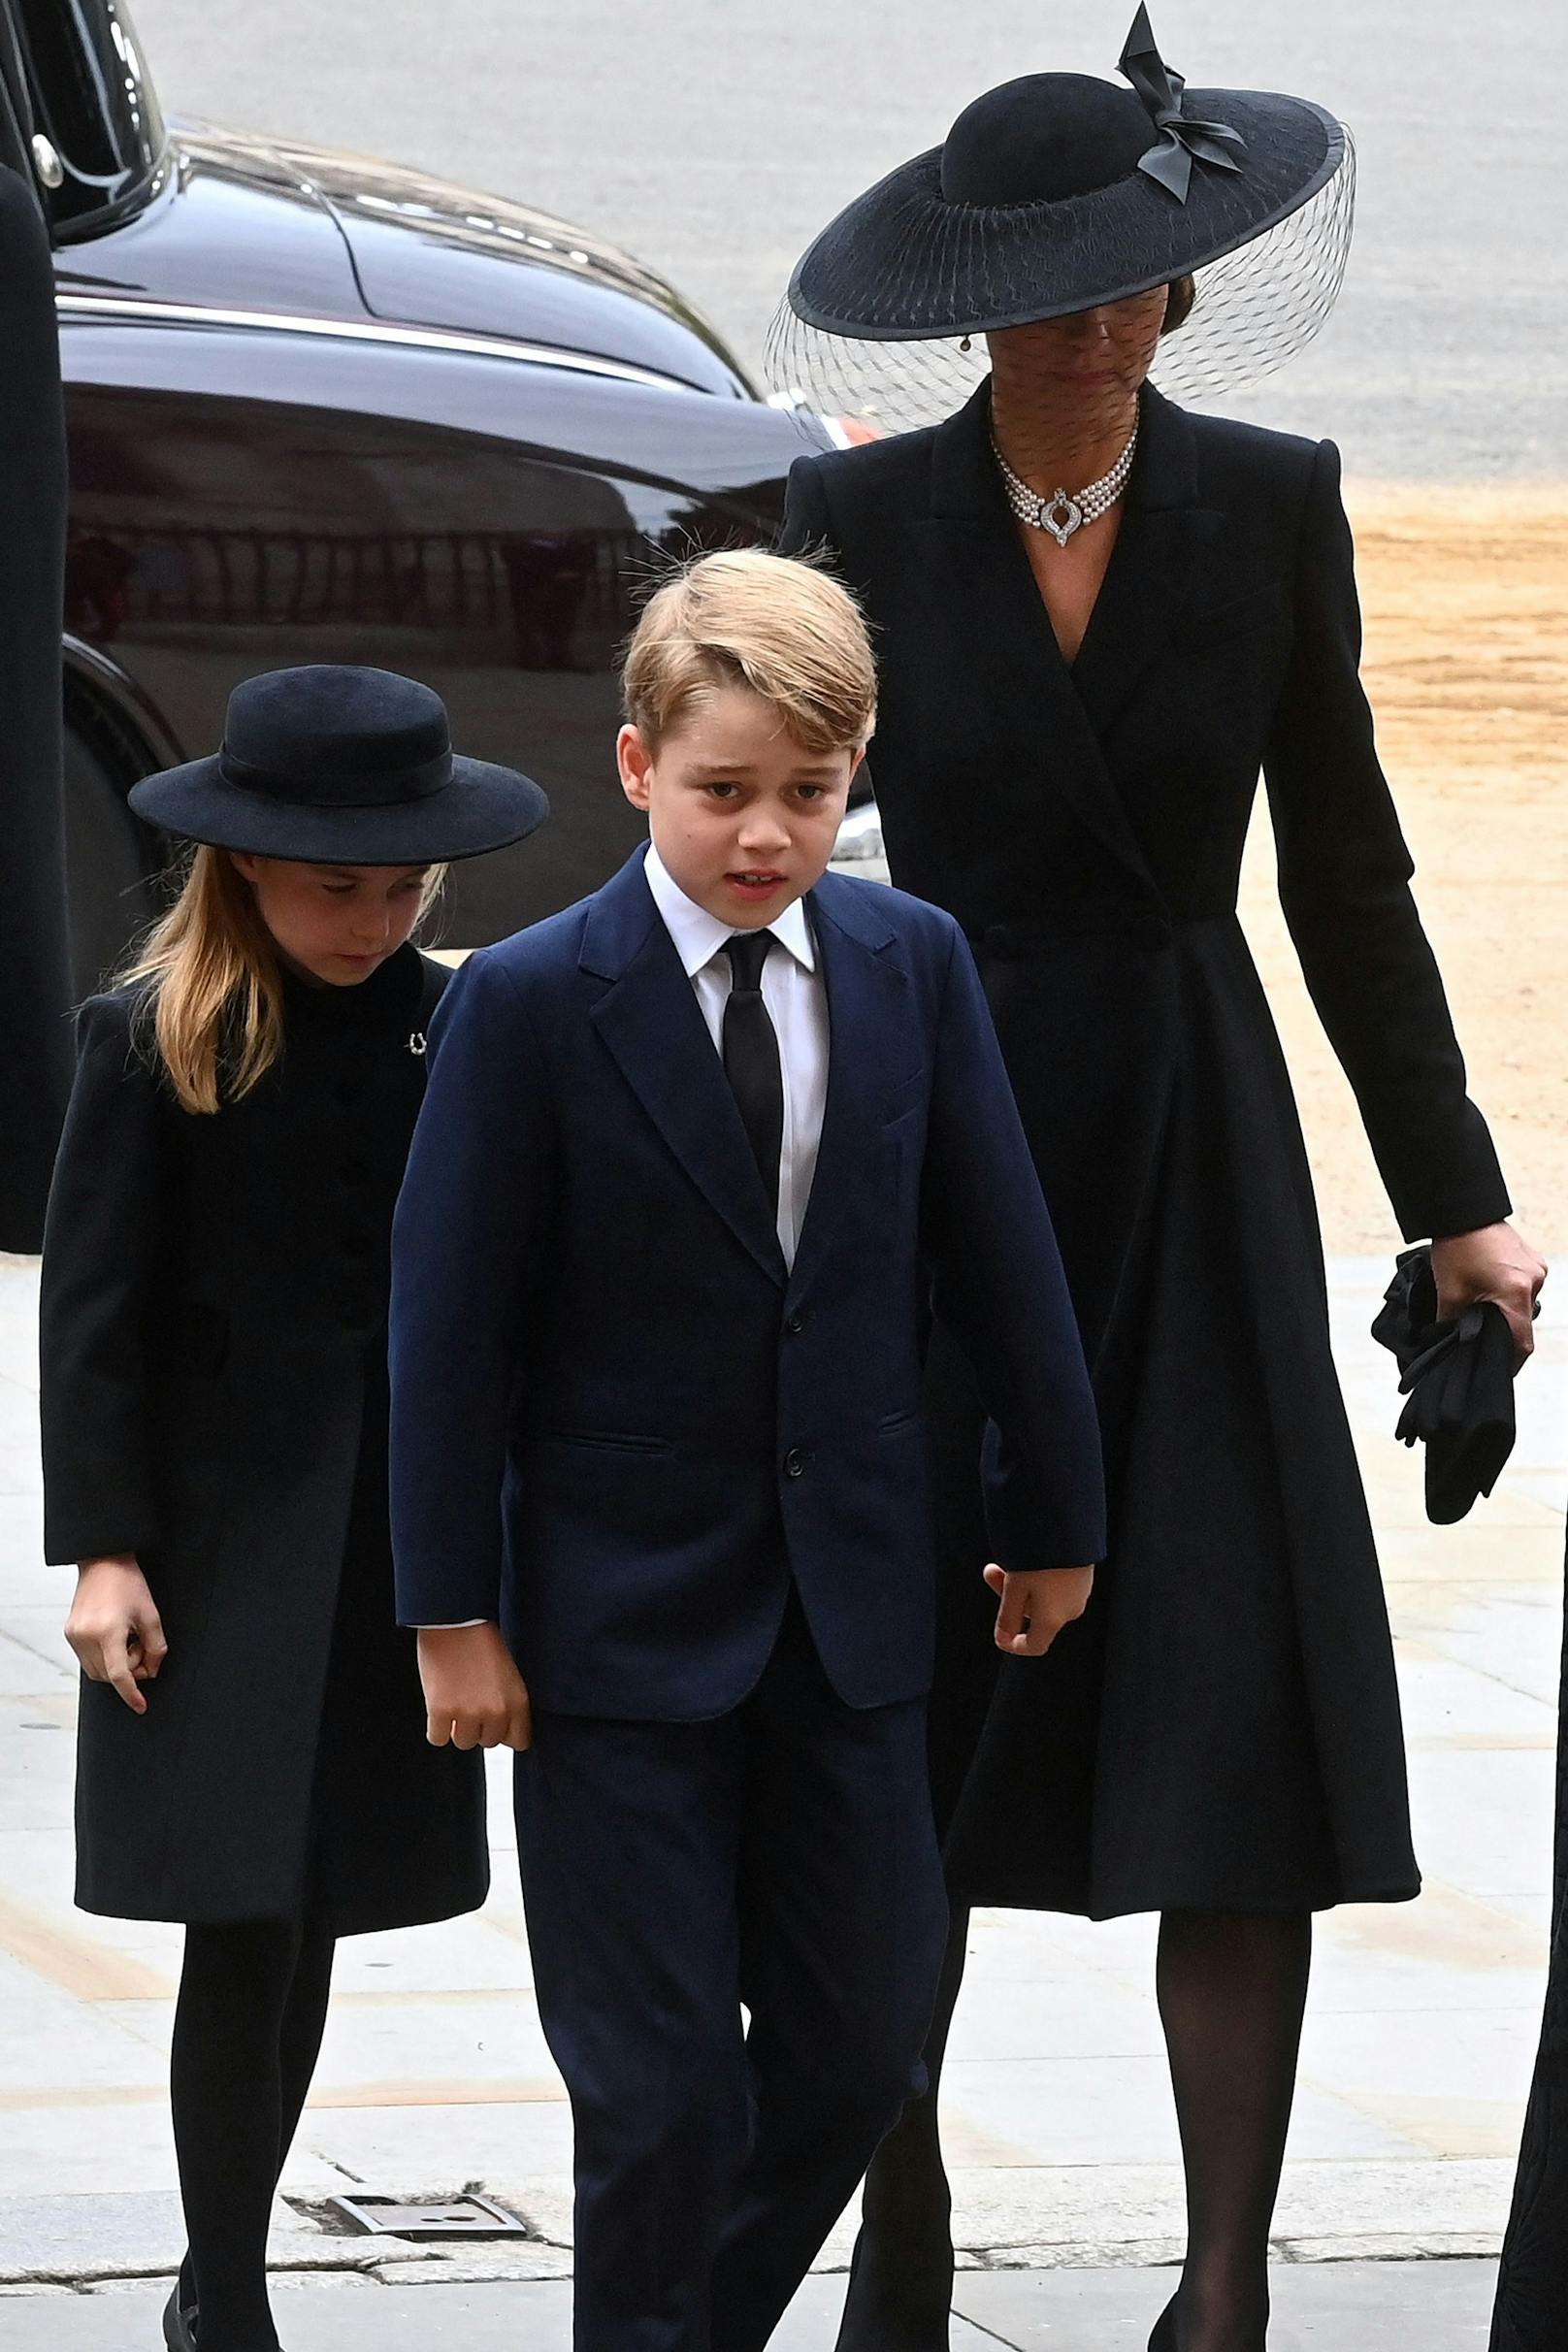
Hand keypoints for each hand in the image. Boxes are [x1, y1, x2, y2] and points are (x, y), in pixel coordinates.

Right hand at [65, 1555, 166, 1713]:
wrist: (103, 1562)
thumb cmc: (129, 1583)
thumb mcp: (151, 1615)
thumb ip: (156, 1647)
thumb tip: (152, 1672)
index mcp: (107, 1631)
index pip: (119, 1675)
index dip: (131, 1693)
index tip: (141, 1706)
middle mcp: (86, 1637)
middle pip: (107, 1676)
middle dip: (129, 1673)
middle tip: (143, 1651)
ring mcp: (74, 1636)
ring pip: (96, 1671)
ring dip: (115, 1666)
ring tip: (129, 1640)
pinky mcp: (70, 1633)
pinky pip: (87, 1659)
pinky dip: (104, 1658)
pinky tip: (116, 1637)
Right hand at [417, 1623, 532, 1750]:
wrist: (455, 1620)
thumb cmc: (481, 1640)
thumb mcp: (509, 1674)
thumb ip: (509, 1703)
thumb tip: (502, 1729)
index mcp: (518, 1701)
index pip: (519, 1741)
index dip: (505, 1732)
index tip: (496, 1725)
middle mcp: (495, 1711)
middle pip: (489, 1742)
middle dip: (480, 1727)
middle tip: (471, 1704)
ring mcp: (468, 1713)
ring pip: (464, 1742)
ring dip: (458, 1728)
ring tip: (455, 1702)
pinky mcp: (440, 1711)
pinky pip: (438, 1739)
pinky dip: (436, 1728)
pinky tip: (438, 1709)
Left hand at [983, 1563, 1094, 1656]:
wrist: (1071, 1522)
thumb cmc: (1041, 1556)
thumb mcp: (1015, 1586)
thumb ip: (1008, 1616)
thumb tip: (1003, 1639)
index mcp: (1053, 1619)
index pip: (1035, 1646)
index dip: (1014, 1645)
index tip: (1000, 1633)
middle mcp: (1071, 1610)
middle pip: (1035, 1618)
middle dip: (1010, 1599)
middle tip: (991, 1570)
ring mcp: (1080, 1592)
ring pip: (1044, 1599)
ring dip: (1022, 1585)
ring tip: (1007, 1558)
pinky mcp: (1083, 1574)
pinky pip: (1057, 1586)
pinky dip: (1039, 1577)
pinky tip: (1030, 1555)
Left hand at [1432, 1222, 1546, 1358]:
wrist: (1463, 1212)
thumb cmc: (1457, 1247)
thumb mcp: (1449, 1293)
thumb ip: (1451, 1324)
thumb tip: (1448, 1342)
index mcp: (1516, 1293)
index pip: (1522, 1342)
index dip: (1510, 1361)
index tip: (1497, 1370)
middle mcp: (1534, 1281)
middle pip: (1524, 1323)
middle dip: (1504, 1333)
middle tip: (1482, 1337)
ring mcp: (1537, 1269)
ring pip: (1524, 1304)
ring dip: (1506, 1311)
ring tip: (1482, 1309)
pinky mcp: (1533, 1260)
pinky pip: (1525, 1287)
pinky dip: (1509, 1294)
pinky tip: (1489, 1289)